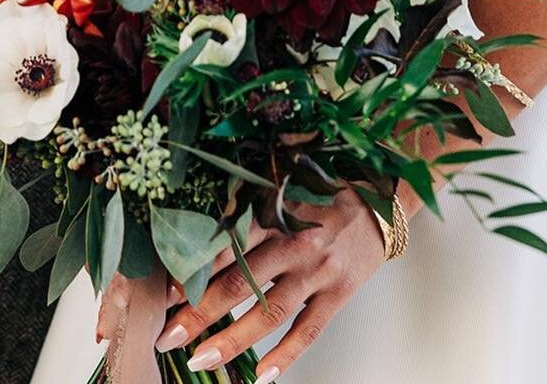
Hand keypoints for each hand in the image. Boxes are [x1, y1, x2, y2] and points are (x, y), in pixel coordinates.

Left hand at [155, 194, 388, 379]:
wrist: (382, 200)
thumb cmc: (324, 187)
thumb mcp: (284, 182)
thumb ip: (249, 196)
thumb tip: (205, 210)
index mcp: (276, 211)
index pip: (226, 244)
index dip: (194, 269)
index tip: (165, 291)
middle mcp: (294, 243)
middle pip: (240, 284)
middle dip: (200, 312)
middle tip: (168, 335)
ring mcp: (317, 272)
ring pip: (269, 313)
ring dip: (232, 340)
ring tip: (201, 359)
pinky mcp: (338, 294)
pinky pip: (308, 331)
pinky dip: (285, 356)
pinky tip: (261, 377)